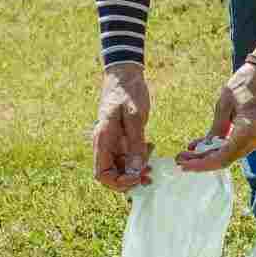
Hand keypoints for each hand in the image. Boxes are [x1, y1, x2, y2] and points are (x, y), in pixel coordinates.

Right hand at [93, 64, 152, 191]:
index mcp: (102, 140)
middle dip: (130, 179)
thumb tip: (136, 170)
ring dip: (137, 169)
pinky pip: (129, 155)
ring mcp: (113, 141)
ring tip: (153, 162)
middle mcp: (105, 144)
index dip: (118, 182)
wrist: (125, 74)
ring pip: (122, 166)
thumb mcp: (134, 117)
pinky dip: (140, 157)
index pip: (102, 174)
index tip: (137, 178)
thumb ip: (135, 144)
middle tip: (149, 175)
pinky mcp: (122, 137)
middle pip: (112, 174)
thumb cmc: (128, 92)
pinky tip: (151, 147)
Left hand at [177, 46, 255, 171]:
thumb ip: (216, 128)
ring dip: (209, 155)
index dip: (202, 164)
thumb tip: (203, 148)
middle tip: (180, 160)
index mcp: (249, 130)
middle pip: (226, 159)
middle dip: (202, 161)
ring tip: (187, 153)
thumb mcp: (224, 102)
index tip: (183, 165)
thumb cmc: (246, 82)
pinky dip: (220, 148)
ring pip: (231, 155)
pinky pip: (236, 147)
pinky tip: (202, 146)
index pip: (223, 157)